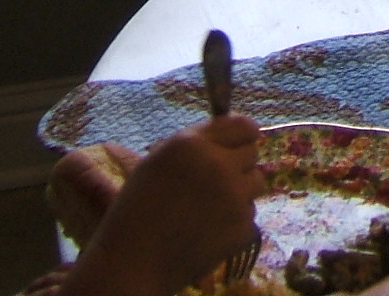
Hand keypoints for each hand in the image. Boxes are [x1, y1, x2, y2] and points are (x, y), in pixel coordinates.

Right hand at [65, 116, 262, 295]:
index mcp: (192, 144)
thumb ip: (198, 143)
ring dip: (240, 190)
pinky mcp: (242, 227)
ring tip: (210, 206)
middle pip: (252, 153)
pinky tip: (209, 229)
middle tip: (214, 182)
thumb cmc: (138, 209)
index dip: (241, 137)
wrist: (133, 263)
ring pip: (256, 182)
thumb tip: (234, 135)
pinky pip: (249, 213)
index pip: (244, 126)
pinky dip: (235, 219)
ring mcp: (234, 198)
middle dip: (237, 164)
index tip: (235, 147)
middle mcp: (218, 165)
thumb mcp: (159, 161)